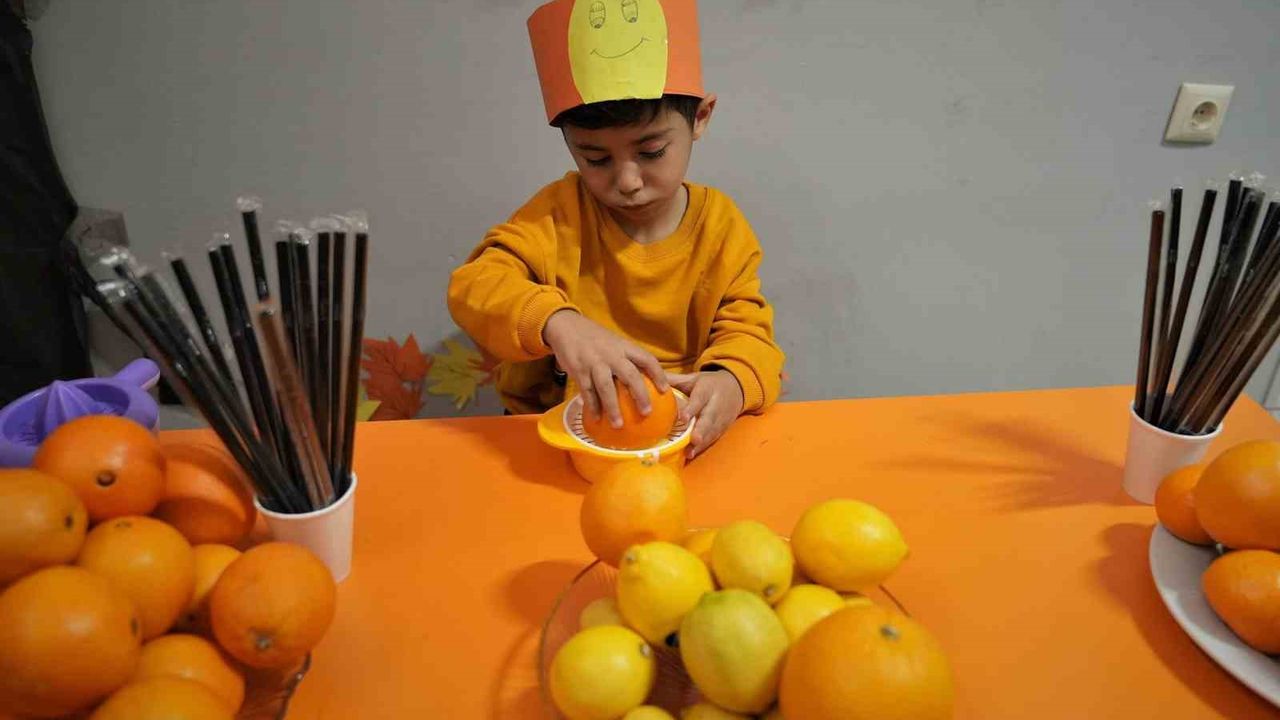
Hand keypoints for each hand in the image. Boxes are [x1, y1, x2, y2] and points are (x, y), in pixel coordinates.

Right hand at [543, 310, 667, 426]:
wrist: (566, 326)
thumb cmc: (595, 338)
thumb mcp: (614, 343)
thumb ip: (627, 358)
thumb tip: (647, 378)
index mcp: (623, 346)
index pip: (646, 359)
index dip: (658, 374)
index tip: (665, 390)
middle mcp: (611, 354)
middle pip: (630, 375)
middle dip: (639, 395)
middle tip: (646, 412)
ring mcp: (594, 362)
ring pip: (606, 387)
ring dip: (613, 407)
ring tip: (619, 425)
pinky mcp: (578, 370)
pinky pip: (587, 391)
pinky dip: (592, 406)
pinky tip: (596, 418)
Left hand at [667, 370, 744, 458]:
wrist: (736, 388)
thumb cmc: (708, 383)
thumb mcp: (693, 378)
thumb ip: (674, 380)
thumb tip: (649, 376)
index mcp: (707, 389)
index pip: (699, 399)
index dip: (692, 409)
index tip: (683, 418)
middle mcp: (716, 405)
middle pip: (709, 418)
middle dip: (701, 429)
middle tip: (693, 439)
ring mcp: (721, 418)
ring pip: (712, 431)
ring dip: (701, 443)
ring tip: (690, 452)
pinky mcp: (723, 428)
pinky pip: (713, 438)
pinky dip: (703, 447)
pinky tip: (691, 454)